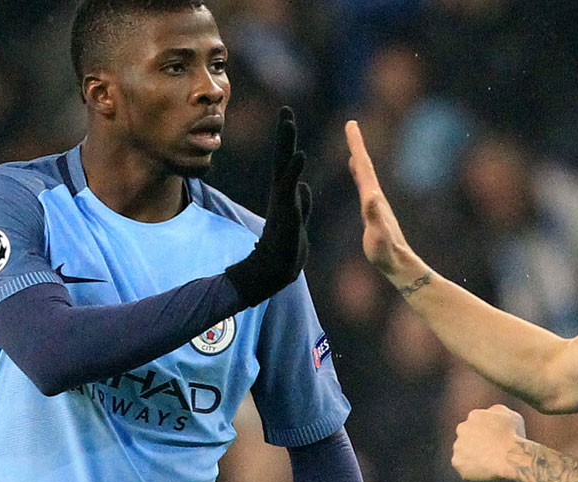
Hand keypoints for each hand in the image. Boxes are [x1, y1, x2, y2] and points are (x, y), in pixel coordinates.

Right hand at [225, 107, 310, 306]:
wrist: (274, 275)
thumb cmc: (285, 251)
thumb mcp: (298, 221)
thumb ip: (301, 203)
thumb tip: (304, 187)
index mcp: (286, 196)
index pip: (287, 163)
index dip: (288, 141)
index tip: (288, 118)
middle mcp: (281, 196)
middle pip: (283, 159)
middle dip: (285, 135)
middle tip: (286, 111)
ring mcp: (281, 204)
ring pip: (284, 169)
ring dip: (286, 146)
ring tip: (288, 124)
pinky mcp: (284, 214)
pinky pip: (289, 188)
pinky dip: (293, 171)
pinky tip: (299, 155)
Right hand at [344, 121, 426, 285]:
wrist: (399, 266)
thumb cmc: (386, 254)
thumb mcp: (378, 235)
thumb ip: (374, 217)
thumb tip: (372, 196)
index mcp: (373, 198)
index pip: (363, 166)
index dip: (357, 145)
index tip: (351, 124)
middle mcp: (375, 197)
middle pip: (365, 166)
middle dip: (357, 145)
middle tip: (351, 126)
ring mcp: (376, 205)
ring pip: (365, 176)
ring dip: (359, 160)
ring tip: (352, 148)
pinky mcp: (375, 213)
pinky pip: (364, 187)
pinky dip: (360, 176)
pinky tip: (358, 175)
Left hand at [452, 405, 525, 481]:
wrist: (511, 458)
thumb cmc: (515, 437)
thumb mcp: (512, 416)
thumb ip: (497, 412)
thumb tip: (490, 413)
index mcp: (474, 415)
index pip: (477, 424)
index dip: (487, 434)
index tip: (495, 442)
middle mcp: (462, 428)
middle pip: (466, 437)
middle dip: (475, 444)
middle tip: (489, 453)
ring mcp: (458, 446)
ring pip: (463, 452)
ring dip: (472, 457)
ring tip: (488, 463)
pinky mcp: (457, 463)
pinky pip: (463, 467)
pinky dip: (471, 470)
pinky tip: (484, 471)